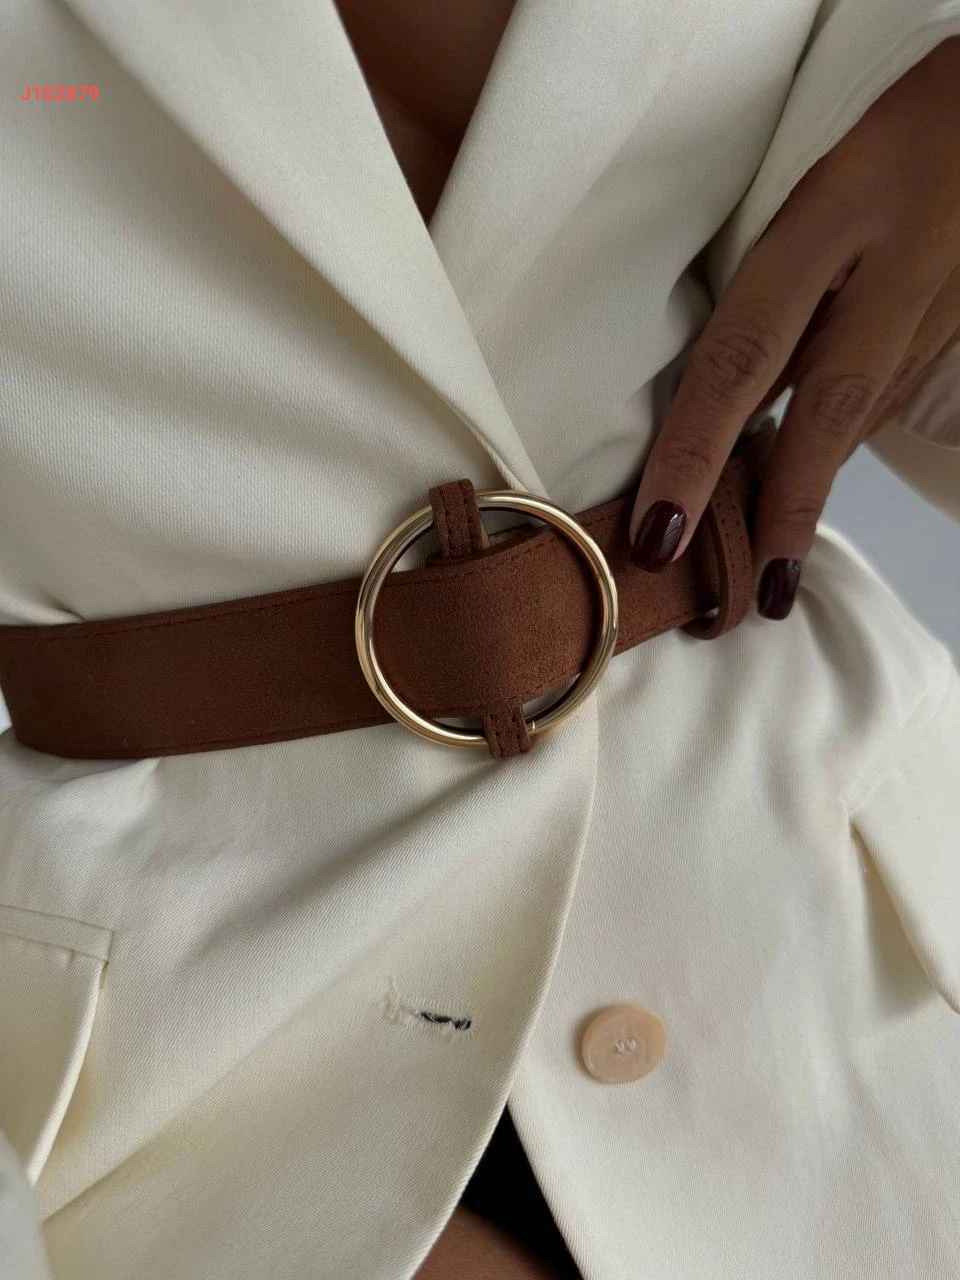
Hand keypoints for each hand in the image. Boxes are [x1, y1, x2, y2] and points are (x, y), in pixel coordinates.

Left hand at [627, 37, 959, 618]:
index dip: (695, 454)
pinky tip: (810, 493)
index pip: (741, 357)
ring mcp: (931, 311)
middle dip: (781, 512)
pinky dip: (841, 453)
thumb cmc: (885, 139)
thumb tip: (711, 406)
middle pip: (824, 413)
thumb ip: (768, 292)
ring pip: (860, 418)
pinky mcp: (952, 332)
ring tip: (769, 573)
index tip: (662, 534)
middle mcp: (885, 279)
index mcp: (827, 225)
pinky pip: (885, 402)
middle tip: (752, 600)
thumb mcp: (814, 193)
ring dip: (810, 494)